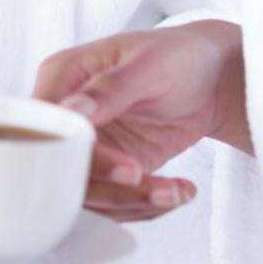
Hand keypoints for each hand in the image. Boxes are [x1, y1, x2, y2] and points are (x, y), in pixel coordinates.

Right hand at [32, 20, 249, 222]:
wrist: (210, 79)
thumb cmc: (177, 56)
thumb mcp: (150, 65)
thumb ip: (109, 88)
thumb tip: (70, 109)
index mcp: (62, 76)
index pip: (53, 130)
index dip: (86, 158)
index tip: (131, 171)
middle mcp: (64, 115)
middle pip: (65, 171)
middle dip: (115, 191)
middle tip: (161, 191)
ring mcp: (83, 147)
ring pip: (88, 196)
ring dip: (134, 203)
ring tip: (178, 191)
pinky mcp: (104, 172)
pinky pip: (112, 204)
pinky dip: (146, 207)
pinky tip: (179, 192)